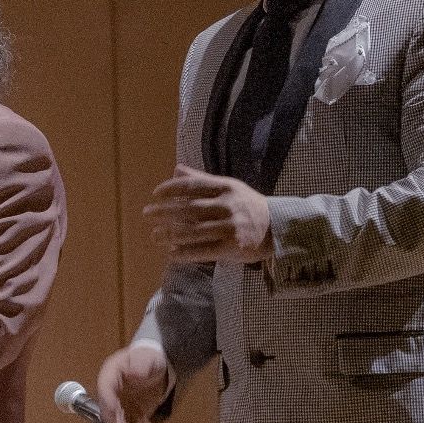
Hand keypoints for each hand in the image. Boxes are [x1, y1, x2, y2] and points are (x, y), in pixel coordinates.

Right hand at [95, 344, 170, 422]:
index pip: (104, 389)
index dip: (108, 402)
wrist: (157, 365)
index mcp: (110, 374)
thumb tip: (133, 373)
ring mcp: (118, 403)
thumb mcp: (147, 357)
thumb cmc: (149, 358)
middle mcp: (111, 391)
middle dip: (114, 422)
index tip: (114, 413)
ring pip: (115, 421)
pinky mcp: (127, 413)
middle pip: (107, 409)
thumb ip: (141, 364)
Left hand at [143, 164, 271, 262]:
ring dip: (170, 234)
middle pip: (189, 209)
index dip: (171, 188)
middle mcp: (227, 206)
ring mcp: (229, 227)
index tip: (155, 194)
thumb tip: (176, 169)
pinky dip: (185, 253)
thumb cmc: (247, 205)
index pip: (193, 186)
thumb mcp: (229, 187)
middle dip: (164, 211)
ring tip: (155, 235)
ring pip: (193, 231)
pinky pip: (203, 251)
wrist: (276, 227)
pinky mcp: (231, 247)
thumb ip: (202, 180)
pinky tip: (171, 253)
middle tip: (146, 213)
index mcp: (226, 188)